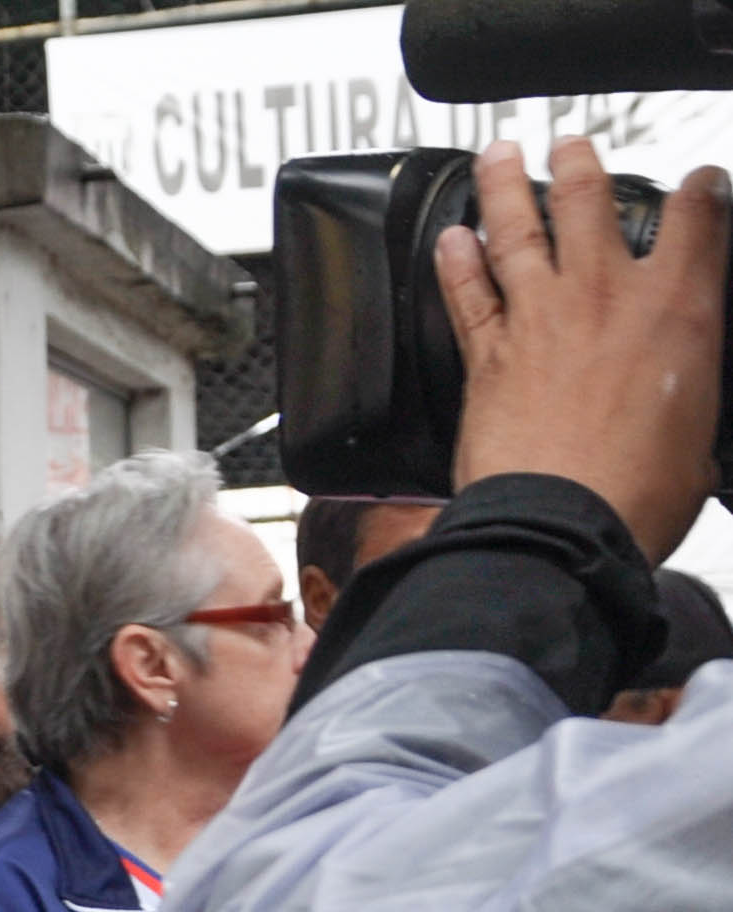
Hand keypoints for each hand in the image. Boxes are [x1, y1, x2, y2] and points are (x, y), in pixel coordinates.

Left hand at [436, 136, 731, 562]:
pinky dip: (455, 260)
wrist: (561, 525)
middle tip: (571, 144)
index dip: (703, 189)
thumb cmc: (637, 494)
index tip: (700, 179)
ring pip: (517, 230)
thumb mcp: (703, 433)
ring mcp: (538, 318)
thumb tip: (690, 404)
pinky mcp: (486, 353)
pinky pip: (466, 291)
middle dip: (581, 164)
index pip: (699, 220)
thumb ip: (693, 391)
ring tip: (499, 155)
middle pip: (590, 204)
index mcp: (678, 309)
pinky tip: (451, 237)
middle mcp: (605, 297)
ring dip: (505, 185)